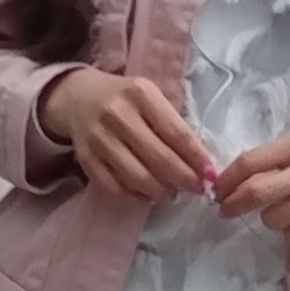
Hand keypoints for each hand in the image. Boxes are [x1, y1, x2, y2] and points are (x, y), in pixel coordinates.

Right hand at [37, 66, 217, 201]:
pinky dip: (135, 196)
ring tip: (172, 191)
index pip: (176, 132)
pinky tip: (146, 193)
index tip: (212, 174)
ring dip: (161, 190)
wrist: (77, 97)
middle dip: (184, 178)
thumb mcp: (150, 97)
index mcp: (140, 94)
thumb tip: (201, 162)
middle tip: (198, 188)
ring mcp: (99, 139)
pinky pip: (114, 187)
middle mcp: (118, 115)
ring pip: (137, 176)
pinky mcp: (85, 159)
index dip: (196, 157)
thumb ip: (172, 123)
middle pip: (159, 157)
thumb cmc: (124, 98)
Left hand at [211, 129, 289, 246]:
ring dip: (270, 218)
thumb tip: (225, 183)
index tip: (216, 191)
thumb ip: (270, 161)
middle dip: (235, 204)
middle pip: (257, 192)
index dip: (226, 180)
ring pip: (272, 219)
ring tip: (287, 210)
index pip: (250, 162)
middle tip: (226, 210)